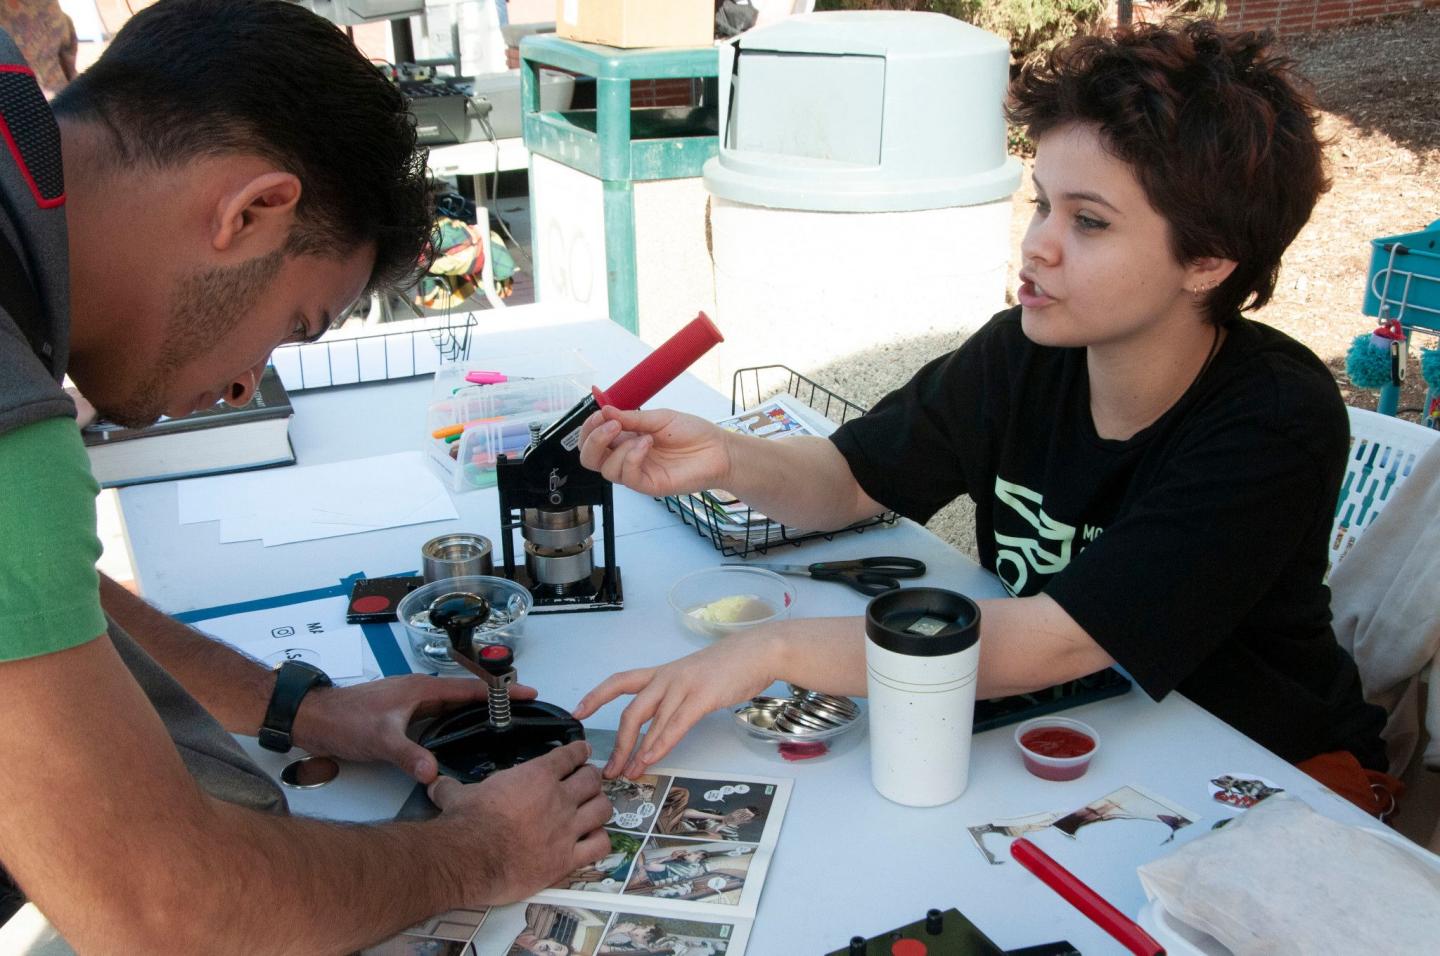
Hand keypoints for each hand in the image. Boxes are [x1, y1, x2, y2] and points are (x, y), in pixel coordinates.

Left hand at [291, 676, 539, 782]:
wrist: (312, 719)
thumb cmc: (343, 721)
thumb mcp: (380, 740)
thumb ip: (408, 756)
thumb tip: (433, 773)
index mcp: (420, 689)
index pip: (470, 688)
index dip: (500, 692)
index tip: (527, 693)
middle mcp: (418, 690)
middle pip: (466, 693)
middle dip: (494, 700)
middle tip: (521, 710)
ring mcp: (409, 700)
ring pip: (451, 703)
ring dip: (475, 709)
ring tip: (499, 721)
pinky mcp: (400, 711)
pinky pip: (438, 712)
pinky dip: (455, 718)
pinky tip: (459, 733)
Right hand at [429, 741, 610, 904]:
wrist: (469, 858)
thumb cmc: (466, 823)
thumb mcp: (457, 795)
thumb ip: (452, 787)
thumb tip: (435, 783)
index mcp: (537, 775)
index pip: (570, 755)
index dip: (580, 752)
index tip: (583, 752)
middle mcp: (558, 798)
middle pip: (592, 779)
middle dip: (591, 779)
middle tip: (587, 783)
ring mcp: (567, 828)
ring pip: (603, 808)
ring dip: (600, 807)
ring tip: (594, 809)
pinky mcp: (568, 858)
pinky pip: (600, 845)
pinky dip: (600, 840)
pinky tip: (593, 840)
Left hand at [572, 632, 781, 777]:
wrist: (758, 651)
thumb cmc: (728, 667)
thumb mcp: (693, 678)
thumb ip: (674, 698)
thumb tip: (660, 725)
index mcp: (662, 673)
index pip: (620, 681)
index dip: (596, 696)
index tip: (577, 713)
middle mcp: (667, 678)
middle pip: (631, 710)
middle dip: (618, 743)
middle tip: (609, 767)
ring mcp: (684, 686)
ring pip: (650, 721)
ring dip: (637, 751)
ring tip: (628, 773)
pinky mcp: (702, 696)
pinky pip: (675, 724)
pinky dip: (660, 744)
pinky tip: (651, 759)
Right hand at [578, 405, 729, 497]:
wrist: (717, 450)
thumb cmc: (692, 433)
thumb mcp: (659, 418)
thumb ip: (631, 417)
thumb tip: (604, 410)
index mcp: (626, 438)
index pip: (593, 439)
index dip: (590, 427)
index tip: (600, 413)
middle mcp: (627, 457)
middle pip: (590, 458)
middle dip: (593, 440)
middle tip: (610, 424)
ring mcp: (637, 472)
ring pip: (606, 469)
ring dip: (619, 448)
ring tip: (642, 436)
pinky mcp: (648, 485)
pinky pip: (627, 476)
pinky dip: (632, 457)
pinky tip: (646, 445)